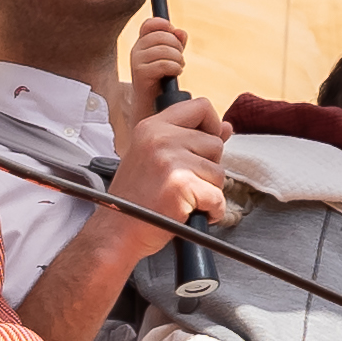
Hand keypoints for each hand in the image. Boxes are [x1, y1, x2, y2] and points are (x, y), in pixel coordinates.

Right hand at [113, 97, 231, 230]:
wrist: (116, 233)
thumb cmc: (135, 201)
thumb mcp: (155, 158)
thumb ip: (190, 139)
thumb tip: (226, 128)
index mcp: (151, 127)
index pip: (200, 107)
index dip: (210, 125)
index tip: (202, 147)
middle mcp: (160, 138)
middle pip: (215, 143)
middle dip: (207, 168)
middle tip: (181, 184)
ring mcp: (171, 161)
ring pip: (219, 172)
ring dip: (208, 192)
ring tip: (181, 200)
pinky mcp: (182, 186)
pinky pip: (218, 198)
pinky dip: (211, 212)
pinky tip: (188, 213)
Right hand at [118, 9, 188, 112]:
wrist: (151, 105)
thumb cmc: (162, 81)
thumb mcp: (171, 58)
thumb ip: (177, 42)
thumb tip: (180, 32)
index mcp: (142, 43)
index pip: (150, 24)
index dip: (164, 25)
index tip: (174, 35)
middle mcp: (136, 50)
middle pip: (161, 36)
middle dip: (177, 46)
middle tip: (180, 58)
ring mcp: (136, 61)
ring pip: (164, 50)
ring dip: (178, 58)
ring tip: (179, 67)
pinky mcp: (140, 74)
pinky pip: (163, 64)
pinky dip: (175, 67)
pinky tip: (176, 73)